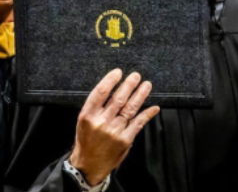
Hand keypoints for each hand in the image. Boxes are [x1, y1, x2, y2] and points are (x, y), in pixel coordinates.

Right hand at [70, 69, 159, 186]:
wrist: (89, 165)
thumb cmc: (86, 141)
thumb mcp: (83, 122)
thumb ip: (96, 108)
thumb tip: (113, 89)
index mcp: (88, 115)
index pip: (100, 92)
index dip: (110, 80)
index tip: (118, 72)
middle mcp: (101, 122)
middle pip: (118, 98)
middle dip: (129, 85)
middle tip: (136, 75)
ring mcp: (114, 131)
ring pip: (130, 108)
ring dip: (140, 95)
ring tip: (147, 85)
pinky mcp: (125, 140)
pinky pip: (138, 123)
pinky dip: (147, 114)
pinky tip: (154, 108)